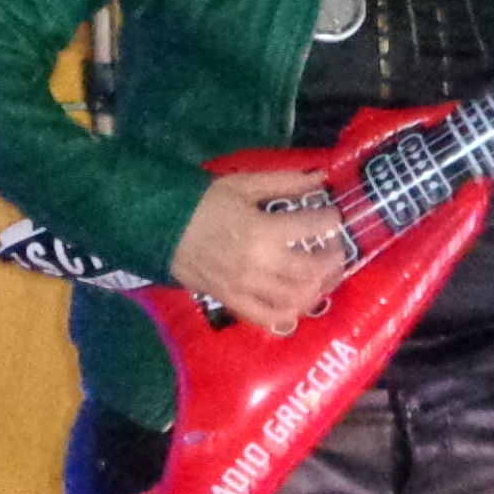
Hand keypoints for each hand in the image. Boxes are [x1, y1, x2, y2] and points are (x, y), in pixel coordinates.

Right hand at [168, 169, 344, 331]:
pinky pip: (268, 317)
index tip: (334, 216)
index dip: (330, 221)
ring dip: (318, 288)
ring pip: (295, 299)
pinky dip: (289, 312)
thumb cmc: (202, 202)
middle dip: (332, 261)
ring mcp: (246, 288)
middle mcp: (259, 264)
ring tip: (324, 275)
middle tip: (335, 249)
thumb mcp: (244, 184)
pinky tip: (299, 300)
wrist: (157, 227)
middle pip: (311, 271)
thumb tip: (320, 176)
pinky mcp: (232, 302)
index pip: (311, 228)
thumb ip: (284, 182)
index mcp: (262, 230)